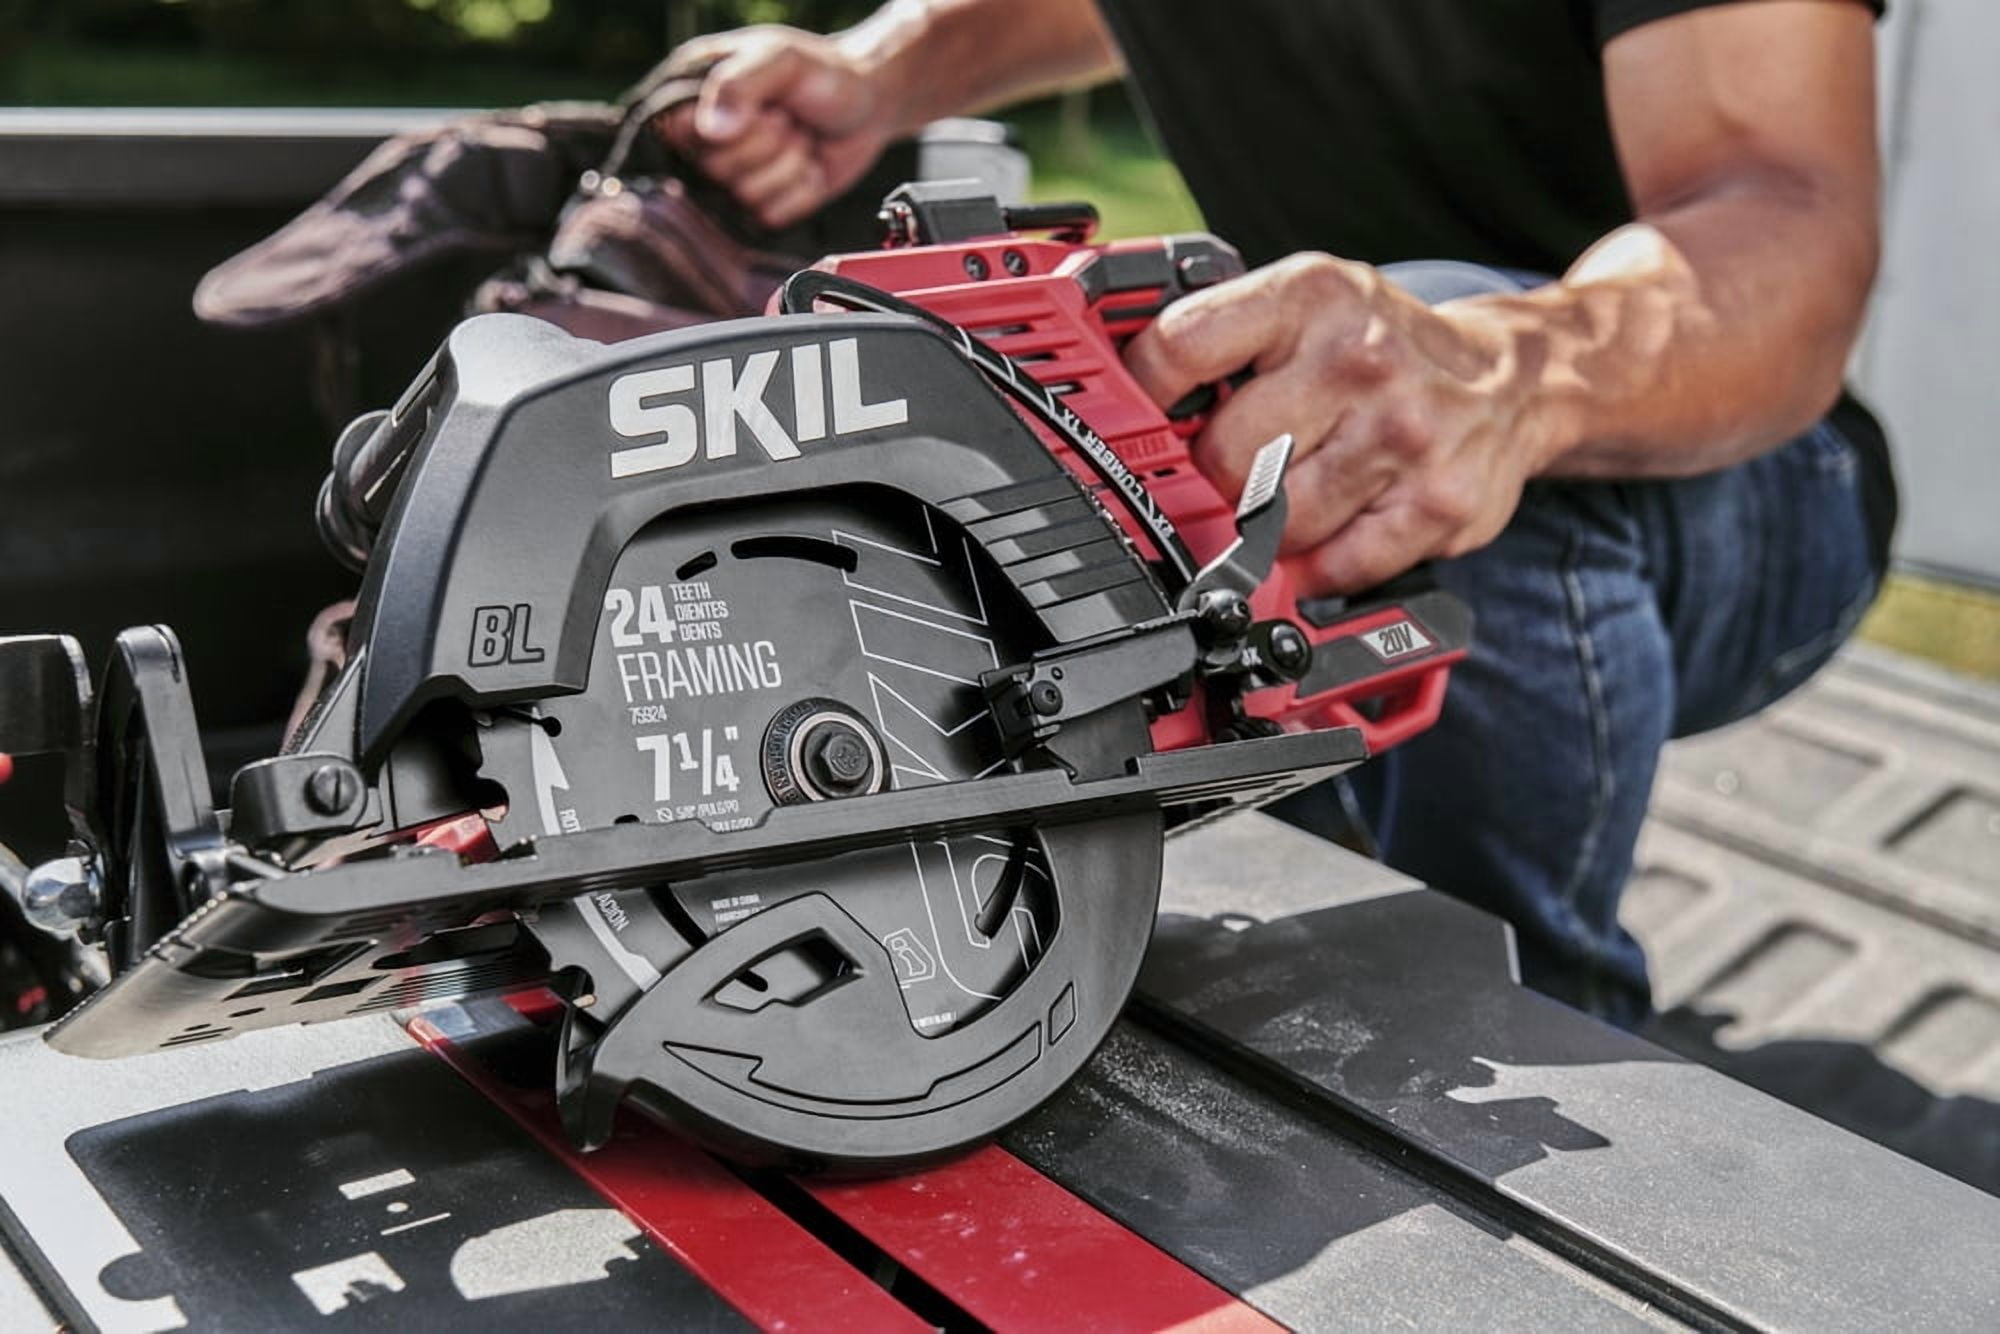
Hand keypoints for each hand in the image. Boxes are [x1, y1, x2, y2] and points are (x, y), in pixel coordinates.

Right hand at [654, 25, 896, 228]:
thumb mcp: (781, 60)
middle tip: (789, 117)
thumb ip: (740, 84)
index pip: (680, 132)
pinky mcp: (763, 204)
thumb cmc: (822, 73)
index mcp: (695, 95)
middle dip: (769, 142)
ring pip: (746, 196)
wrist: (869, 104)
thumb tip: (711, 130)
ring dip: (789, 165)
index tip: (762, 106)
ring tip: (801, 137)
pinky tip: (809, 165)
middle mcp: (707, 139)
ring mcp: (733, 176)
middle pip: (717, 169)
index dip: (727, 127)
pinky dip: (802, 191)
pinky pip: (772, 215)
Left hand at [1124, 253, 1553, 594]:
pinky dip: (1318, 565)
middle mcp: (1358, 359)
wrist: (1513, 380)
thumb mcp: (1304, 307)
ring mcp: (1402, 434)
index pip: (1182, 348)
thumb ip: (1222, 341)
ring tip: (1292, 497)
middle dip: (1214, 477)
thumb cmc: (1383, 349)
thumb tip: (1127, 400)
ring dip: (1268, 527)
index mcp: (1309, 297)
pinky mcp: (1437, 504)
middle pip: (1223, 455)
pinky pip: (1336, 565)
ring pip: (1275, 521)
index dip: (1142, 397)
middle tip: (1233, 472)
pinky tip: (1330, 533)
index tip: (1137, 423)